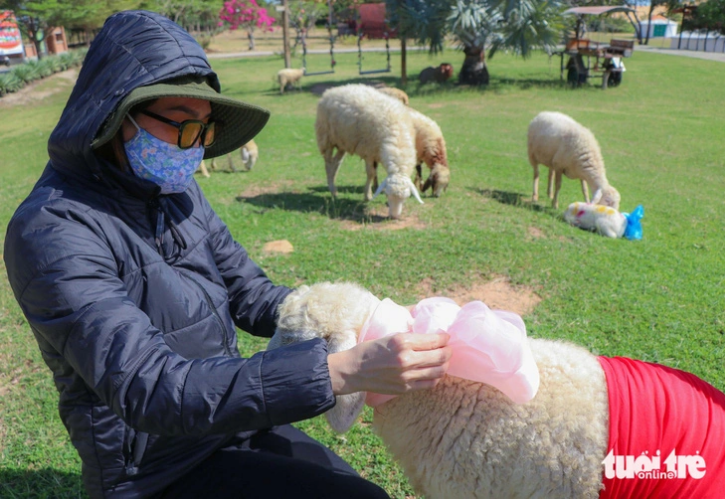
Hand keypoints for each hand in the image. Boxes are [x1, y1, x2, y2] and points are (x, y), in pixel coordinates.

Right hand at [328, 333, 450, 395]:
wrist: (353, 370)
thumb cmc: (370, 350)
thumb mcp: (390, 336)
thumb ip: (410, 337)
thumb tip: (430, 336)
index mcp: (402, 341)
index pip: (434, 340)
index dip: (444, 338)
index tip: (445, 337)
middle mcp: (406, 359)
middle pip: (440, 356)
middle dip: (448, 351)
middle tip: (448, 349)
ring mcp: (407, 376)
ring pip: (439, 371)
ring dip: (445, 364)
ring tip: (443, 360)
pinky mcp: (405, 388)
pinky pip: (429, 383)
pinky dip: (436, 377)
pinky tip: (434, 372)